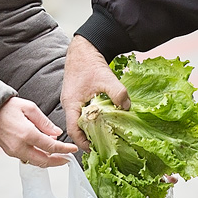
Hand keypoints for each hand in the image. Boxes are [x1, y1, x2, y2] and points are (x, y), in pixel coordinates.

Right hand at [0, 97, 78, 166]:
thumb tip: (57, 134)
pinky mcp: (10, 153)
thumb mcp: (30, 108)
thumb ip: (45, 122)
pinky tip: (44, 150)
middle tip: (68, 158)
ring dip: (49, 160)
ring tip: (58, 155)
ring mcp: (14, 151)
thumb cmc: (8, 107)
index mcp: (27, 134)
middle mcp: (20, 146)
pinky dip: (38, 157)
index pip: (51, 147)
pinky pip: (28, 158)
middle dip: (58, 161)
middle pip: (44, 160)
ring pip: (36, 162)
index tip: (73, 149)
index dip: (64, 149)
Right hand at [61, 35, 129, 149]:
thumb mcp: (106, 78)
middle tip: (102, 144)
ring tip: (105, 134)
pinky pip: (84, 112)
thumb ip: (118, 93)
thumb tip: (127, 107)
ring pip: (80, 120)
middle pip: (76, 128)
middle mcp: (70, 104)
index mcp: (71, 103)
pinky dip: (93, 118)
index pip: (73, 130)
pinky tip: (104, 118)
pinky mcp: (79, 96)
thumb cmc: (88, 62)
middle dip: (88, 137)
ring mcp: (73, 100)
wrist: (84, 48)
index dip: (83, 142)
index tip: (94, 148)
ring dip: (91, 128)